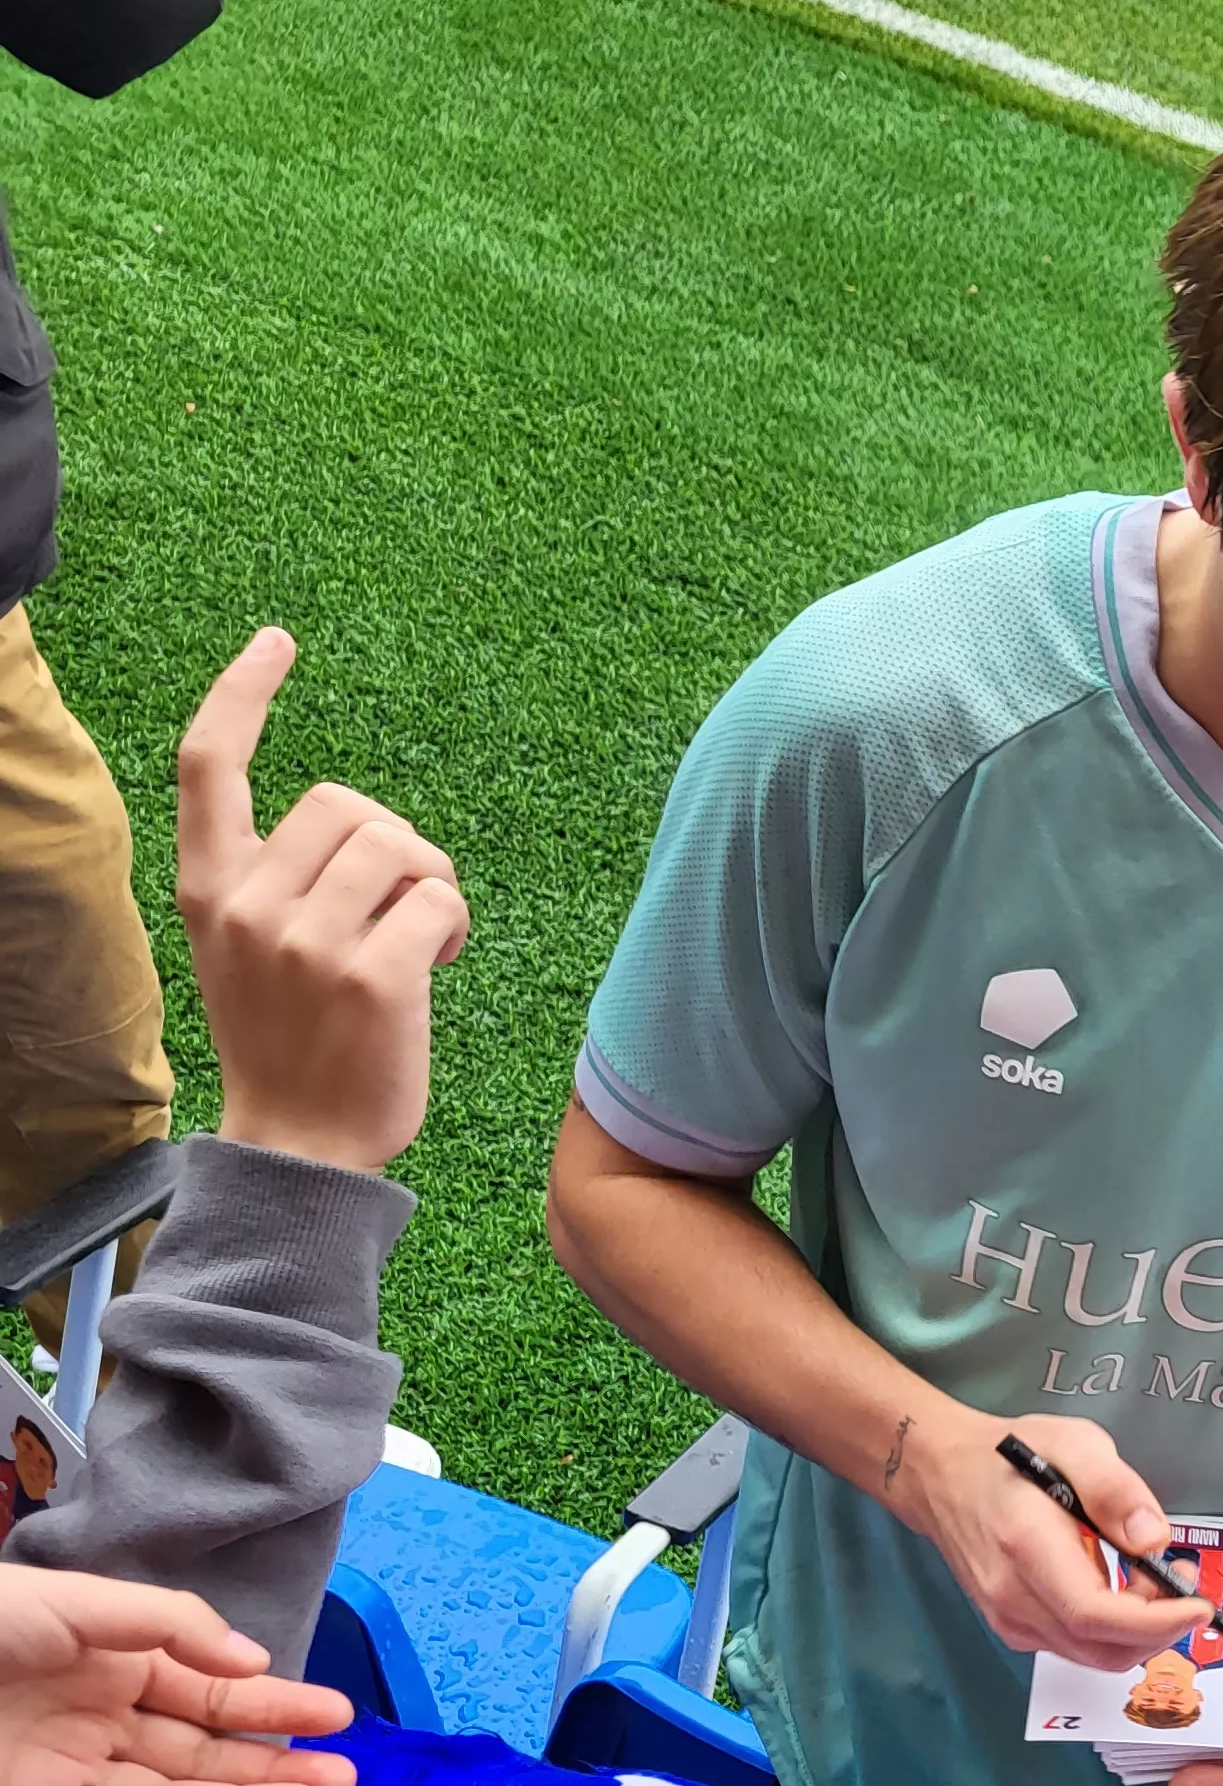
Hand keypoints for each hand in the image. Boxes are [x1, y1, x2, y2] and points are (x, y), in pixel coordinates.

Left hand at [0, 1563, 354, 1785]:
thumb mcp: (76, 1601)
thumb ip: (170, 1625)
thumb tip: (251, 1661)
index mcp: (114, 1655)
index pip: (211, 1686)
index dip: (274, 1703)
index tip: (336, 1717)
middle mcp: (103, 1711)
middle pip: (205, 1744)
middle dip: (276, 1759)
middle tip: (345, 1775)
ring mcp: (74, 1763)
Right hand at [176, 629, 470, 1173]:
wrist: (300, 1142)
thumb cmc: (292, 1039)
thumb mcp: (249, 947)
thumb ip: (280, 881)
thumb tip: (358, 830)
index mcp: (209, 888)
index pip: (208, 764)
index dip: (242, 693)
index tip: (276, 643)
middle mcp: (249, 904)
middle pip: (346, 802)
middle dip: (391, 843)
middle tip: (395, 908)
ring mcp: (308, 940)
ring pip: (400, 845)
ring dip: (429, 884)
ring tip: (417, 939)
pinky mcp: (373, 974)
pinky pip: (437, 900)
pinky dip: (451, 923)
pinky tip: (436, 963)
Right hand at [892, 1408, 1206, 1668]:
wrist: (942, 1475)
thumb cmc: (1009, 1455)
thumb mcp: (1073, 1442)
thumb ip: (1116, 1488)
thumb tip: (1153, 1538)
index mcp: (1026, 1547)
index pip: (1095, 1615)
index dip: (1156, 1622)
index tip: (1199, 1604)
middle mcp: (1012, 1596)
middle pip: (1101, 1648)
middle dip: (1160, 1629)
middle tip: (1182, 1582)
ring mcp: (1009, 1618)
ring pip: (1093, 1655)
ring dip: (1141, 1631)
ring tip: (1155, 1578)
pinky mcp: (1013, 1627)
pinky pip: (1077, 1647)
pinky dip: (1115, 1631)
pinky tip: (1122, 1589)